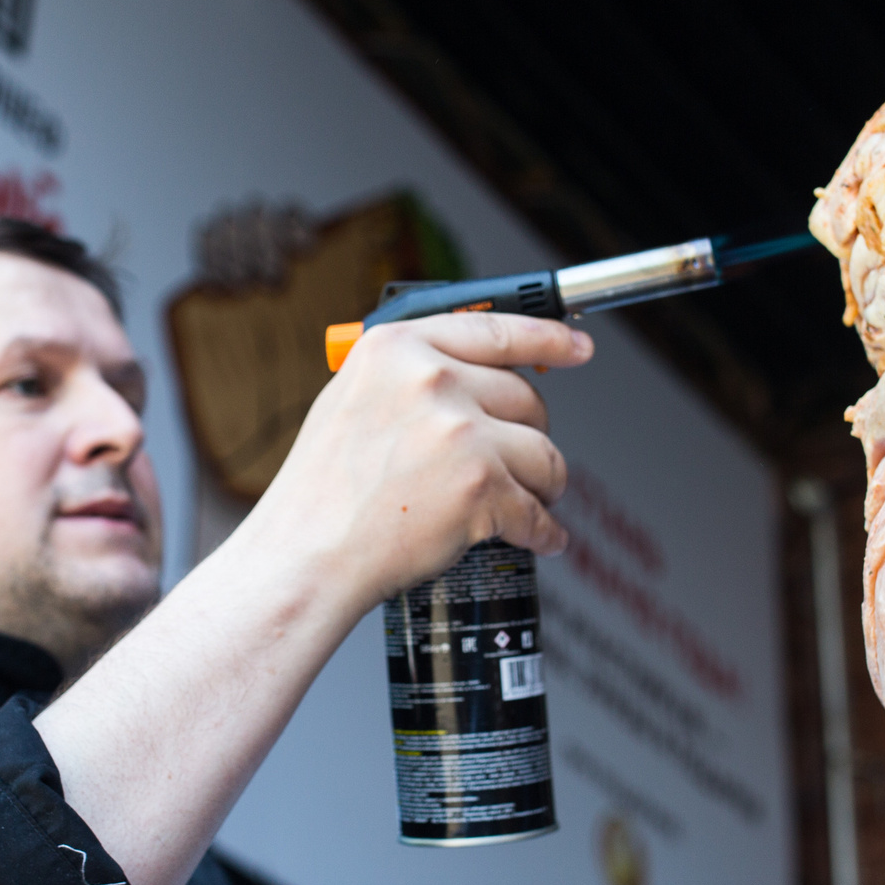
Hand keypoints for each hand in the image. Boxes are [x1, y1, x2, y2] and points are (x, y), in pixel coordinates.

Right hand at [32, 311, 589, 884]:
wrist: (307, 555)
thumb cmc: (321, 492)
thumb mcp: (352, 401)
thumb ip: (411, 377)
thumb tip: (473, 377)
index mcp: (399, 348)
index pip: (496, 329)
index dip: (549, 339)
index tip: (577, 348)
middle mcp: (432, 380)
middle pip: (527, 398)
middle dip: (530, 434)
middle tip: (522, 462)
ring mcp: (460, 432)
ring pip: (543, 452)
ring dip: (544, 483)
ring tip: (531, 501)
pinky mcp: (480, 487)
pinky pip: (536, 509)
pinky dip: (542, 530)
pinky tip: (538, 537)